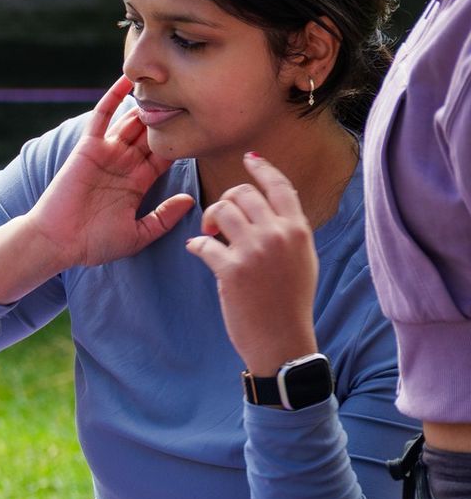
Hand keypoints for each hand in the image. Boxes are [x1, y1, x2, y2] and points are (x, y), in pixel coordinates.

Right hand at [0, 76, 193, 303]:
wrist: (57, 242)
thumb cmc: (93, 244)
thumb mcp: (137, 235)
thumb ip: (163, 219)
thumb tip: (188, 200)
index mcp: (137, 183)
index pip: (166, 156)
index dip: (183, 142)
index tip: (205, 127)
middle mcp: (124, 164)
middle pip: (152, 135)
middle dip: (168, 119)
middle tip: (189, 96)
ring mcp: (107, 153)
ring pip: (132, 122)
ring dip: (147, 104)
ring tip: (167, 82)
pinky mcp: (89, 147)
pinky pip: (102, 116)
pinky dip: (113, 97)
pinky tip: (127, 80)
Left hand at [184, 153, 319, 377]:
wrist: (282, 340)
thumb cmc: (289, 302)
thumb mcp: (302, 260)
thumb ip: (287, 231)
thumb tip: (266, 210)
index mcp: (298, 230)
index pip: (280, 186)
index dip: (262, 168)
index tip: (248, 158)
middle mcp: (279, 234)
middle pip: (243, 193)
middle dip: (225, 201)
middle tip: (219, 222)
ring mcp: (255, 250)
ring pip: (221, 210)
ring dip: (209, 220)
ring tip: (209, 235)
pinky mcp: (232, 270)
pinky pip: (203, 243)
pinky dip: (197, 245)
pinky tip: (197, 250)